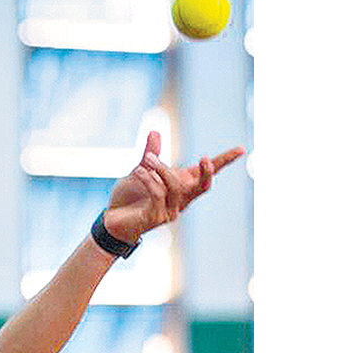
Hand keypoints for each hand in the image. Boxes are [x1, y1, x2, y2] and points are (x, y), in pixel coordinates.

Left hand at [103, 131, 244, 243]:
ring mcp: (170, 211)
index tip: (242, 149)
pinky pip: (158, 195)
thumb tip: (155, 132)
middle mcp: (180, 200)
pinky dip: (149, 180)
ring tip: (146, 160)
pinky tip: (138, 173)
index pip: (206, 174)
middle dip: (208, 172)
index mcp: (181, 186)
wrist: (112, 220)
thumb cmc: (129, 198)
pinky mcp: (156, 218)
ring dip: (162, 170)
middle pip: (203, 186)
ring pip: (176, 187)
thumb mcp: (140, 171)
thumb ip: (150, 154)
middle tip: (204, 158)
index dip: (225, 162)